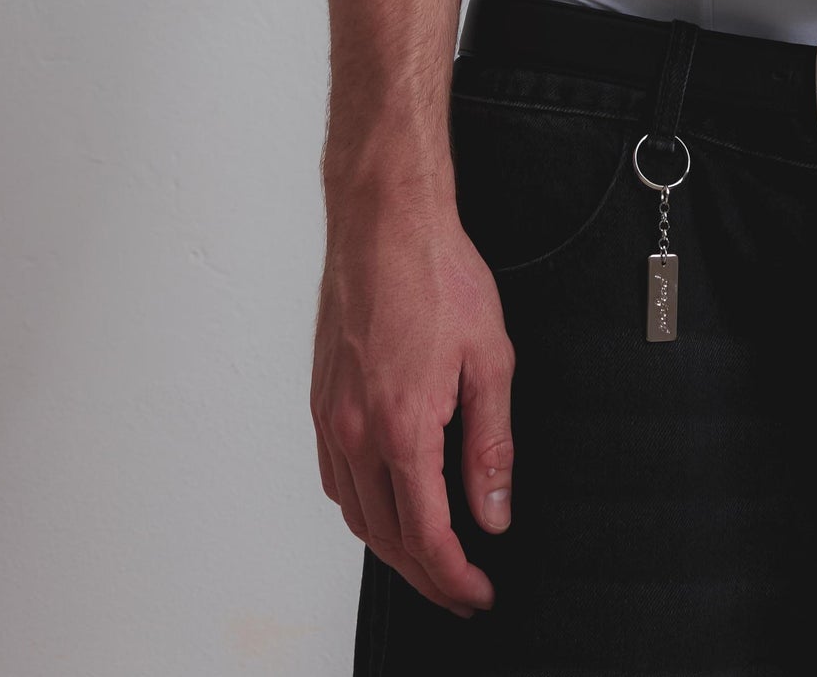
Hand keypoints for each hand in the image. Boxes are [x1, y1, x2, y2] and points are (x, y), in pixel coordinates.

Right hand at [311, 184, 514, 616]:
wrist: (385, 222)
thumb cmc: (437, 275)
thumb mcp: (490, 358)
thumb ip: (492, 445)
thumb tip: (494, 512)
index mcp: (402, 426)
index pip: (426, 536)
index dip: (453, 579)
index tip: (478, 594)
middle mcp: (356, 432)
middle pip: (387, 539)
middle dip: (427, 576)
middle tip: (463, 589)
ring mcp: (332, 419)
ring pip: (356, 515)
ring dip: (394, 548)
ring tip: (433, 557)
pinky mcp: (321, 403)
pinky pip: (337, 480)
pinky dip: (365, 509)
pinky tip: (390, 505)